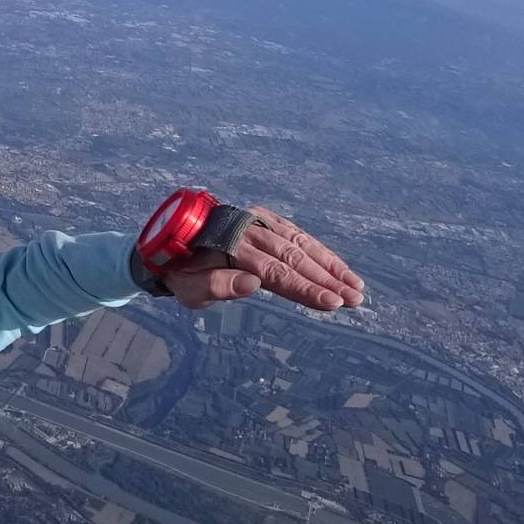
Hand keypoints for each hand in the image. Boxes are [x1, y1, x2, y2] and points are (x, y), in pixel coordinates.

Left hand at [164, 207, 364, 311]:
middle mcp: (248, 228)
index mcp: (231, 246)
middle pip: (295, 257)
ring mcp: (258, 221)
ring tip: (356, 287)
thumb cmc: (179, 273)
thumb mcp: (188, 288)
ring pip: (302, 243)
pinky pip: (297, 235)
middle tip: (355, 299)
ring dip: (331, 265)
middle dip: (328, 280)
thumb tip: (253, 285)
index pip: (276, 271)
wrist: (167, 243)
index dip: (306, 288)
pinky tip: (338, 267)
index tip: (333, 303)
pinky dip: (320, 251)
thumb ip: (217, 286)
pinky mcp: (264, 220)